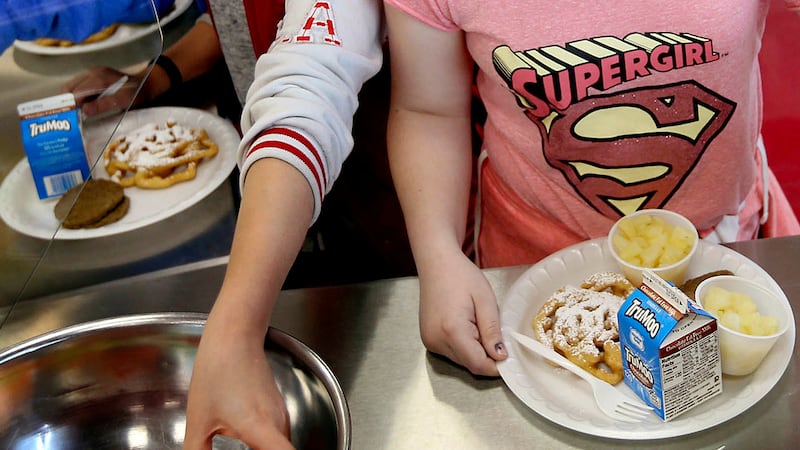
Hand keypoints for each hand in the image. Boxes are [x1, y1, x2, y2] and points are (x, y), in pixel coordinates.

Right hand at [61, 67, 142, 116]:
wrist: (145, 85)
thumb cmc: (136, 93)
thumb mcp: (123, 101)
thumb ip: (104, 105)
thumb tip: (85, 111)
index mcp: (99, 77)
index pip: (76, 92)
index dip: (70, 105)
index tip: (69, 118)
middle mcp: (92, 72)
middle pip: (69, 88)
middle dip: (67, 103)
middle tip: (70, 118)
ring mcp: (91, 73)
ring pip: (71, 88)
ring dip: (71, 101)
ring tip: (75, 114)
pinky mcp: (92, 77)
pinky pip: (77, 87)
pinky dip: (77, 98)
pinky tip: (82, 108)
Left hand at [184, 310, 293, 449]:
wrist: (234, 336)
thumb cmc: (217, 371)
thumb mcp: (199, 421)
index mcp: (259, 427)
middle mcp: (278, 423)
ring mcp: (280, 416)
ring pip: (280, 447)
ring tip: (235, 446)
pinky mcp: (277, 410)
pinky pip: (277, 438)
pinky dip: (266, 447)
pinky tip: (243, 446)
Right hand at [417, 250, 506, 375]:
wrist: (436, 263)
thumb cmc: (461, 275)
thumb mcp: (485, 300)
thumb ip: (492, 331)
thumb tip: (500, 356)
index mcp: (452, 330)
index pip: (477, 364)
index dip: (496, 367)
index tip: (509, 359)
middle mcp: (436, 340)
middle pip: (469, 364)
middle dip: (486, 356)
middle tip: (496, 335)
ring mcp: (429, 341)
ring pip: (460, 360)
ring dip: (475, 351)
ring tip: (478, 324)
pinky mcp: (428, 339)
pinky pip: (451, 352)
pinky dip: (464, 346)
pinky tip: (466, 325)